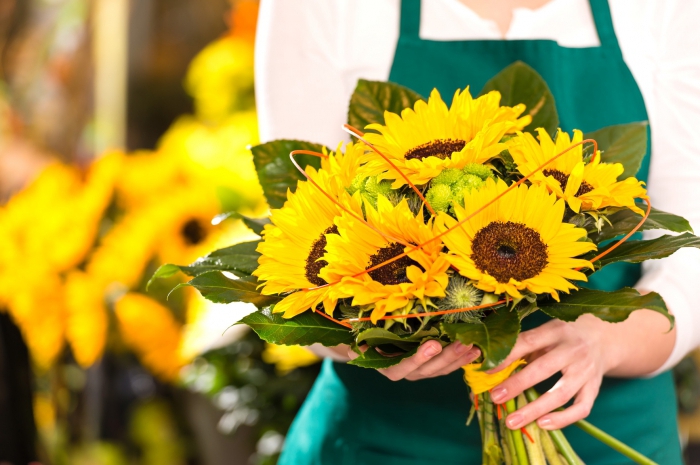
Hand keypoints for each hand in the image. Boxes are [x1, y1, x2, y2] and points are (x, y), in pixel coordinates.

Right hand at [348, 340, 480, 380]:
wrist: (372, 341)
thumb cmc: (366, 337)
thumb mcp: (361, 340)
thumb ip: (360, 344)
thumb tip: (358, 345)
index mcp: (388, 367)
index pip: (403, 367)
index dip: (419, 358)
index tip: (433, 344)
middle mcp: (407, 372)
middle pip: (428, 369)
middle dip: (446, 356)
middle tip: (462, 342)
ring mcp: (421, 371)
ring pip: (442, 369)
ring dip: (459, 358)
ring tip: (474, 346)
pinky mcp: (433, 366)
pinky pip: (449, 366)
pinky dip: (462, 359)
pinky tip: (476, 350)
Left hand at [487, 310, 674, 430]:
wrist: (603, 338)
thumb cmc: (562, 336)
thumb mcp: (545, 332)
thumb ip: (522, 346)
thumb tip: (490, 362)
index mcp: (556, 331)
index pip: (529, 342)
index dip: (507, 356)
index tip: (487, 370)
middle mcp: (573, 351)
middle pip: (543, 369)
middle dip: (517, 385)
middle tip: (496, 397)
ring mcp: (586, 371)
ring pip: (561, 394)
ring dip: (535, 409)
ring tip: (513, 421)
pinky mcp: (594, 388)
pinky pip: (581, 408)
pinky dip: (563, 419)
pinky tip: (542, 425)